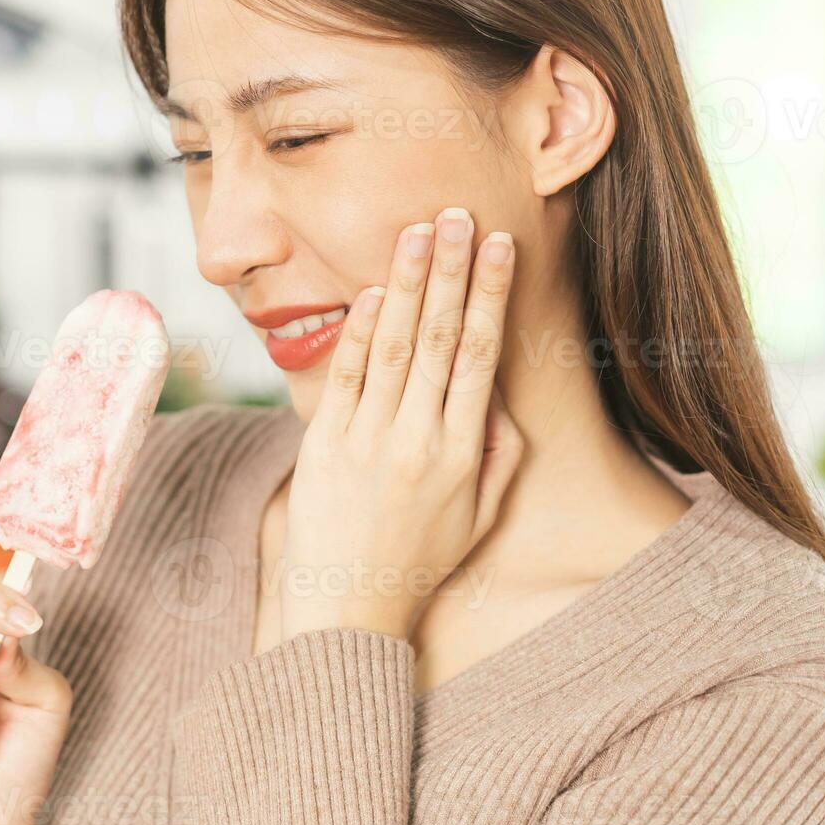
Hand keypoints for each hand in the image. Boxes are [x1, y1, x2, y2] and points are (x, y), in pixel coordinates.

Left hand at [281, 207, 522, 639]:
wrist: (348, 607)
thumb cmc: (418, 560)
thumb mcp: (479, 517)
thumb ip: (500, 455)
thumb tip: (501, 397)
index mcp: (462, 453)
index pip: (479, 356)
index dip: (489, 295)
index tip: (499, 246)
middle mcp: (418, 441)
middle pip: (438, 339)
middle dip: (451, 272)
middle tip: (459, 216)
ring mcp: (368, 441)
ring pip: (393, 348)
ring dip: (406, 285)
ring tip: (418, 233)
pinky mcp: (324, 445)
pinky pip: (344, 377)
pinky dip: (357, 331)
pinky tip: (369, 290)